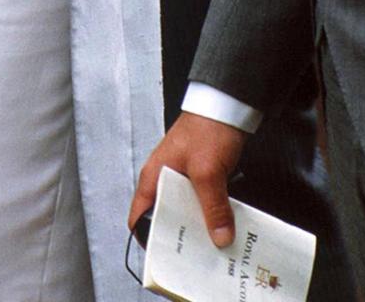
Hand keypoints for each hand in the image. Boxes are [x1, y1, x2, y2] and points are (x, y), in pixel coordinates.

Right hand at [128, 113, 246, 248]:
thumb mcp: (208, 172)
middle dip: (178, 239)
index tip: (164, 259)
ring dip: (197, 227)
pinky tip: (223, 226)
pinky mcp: (197, 176)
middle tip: (194, 259)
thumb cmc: (206, 129)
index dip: (147, 239)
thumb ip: (212, 206)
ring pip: (184, 211)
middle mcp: (163, 179)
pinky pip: (199, 203)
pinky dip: (208, 215)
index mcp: (153, 177)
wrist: (226, 105)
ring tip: (212, 246)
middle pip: (164, 218)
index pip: (138, 216)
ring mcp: (180, 177)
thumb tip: (219, 238)